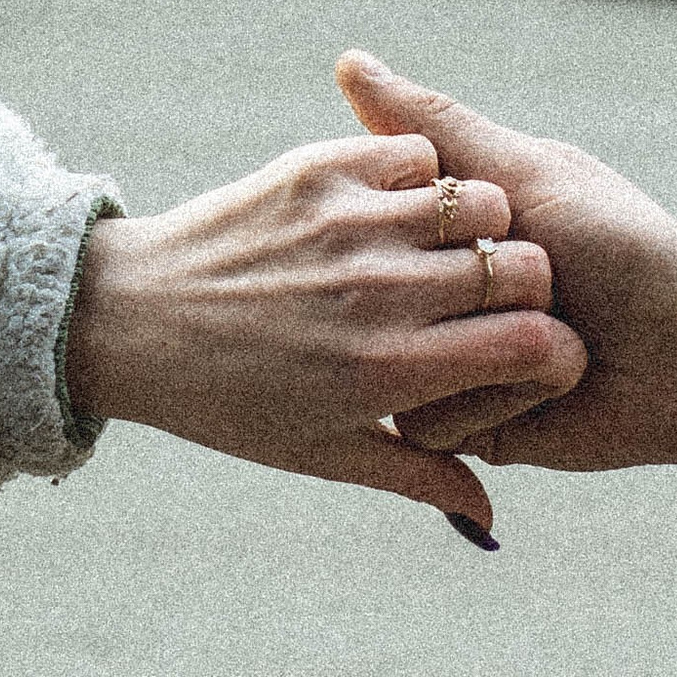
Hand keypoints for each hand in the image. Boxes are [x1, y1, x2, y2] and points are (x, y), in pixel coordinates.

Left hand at [63, 130, 587, 531]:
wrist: (125, 320)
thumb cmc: (225, 402)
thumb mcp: (320, 451)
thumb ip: (416, 477)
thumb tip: (488, 522)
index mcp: (388, 370)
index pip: (532, 343)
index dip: (551, 347)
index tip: (532, 349)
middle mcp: (378, 293)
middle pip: (523, 265)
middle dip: (527, 282)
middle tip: (494, 293)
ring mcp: (348, 225)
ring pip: (480, 199)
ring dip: (480, 223)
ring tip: (448, 246)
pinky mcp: (317, 171)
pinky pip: (417, 155)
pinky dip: (424, 177)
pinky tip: (398, 208)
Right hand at [334, 55, 676, 480]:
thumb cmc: (621, 245)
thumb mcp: (522, 174)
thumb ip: (433, 127)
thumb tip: (347, 63)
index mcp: (451, 237)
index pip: (377, 222)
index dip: (427, 220)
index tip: (501, 218)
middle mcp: (443, 301)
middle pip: (387, 295)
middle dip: (475, 287)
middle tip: (552, 283)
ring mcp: (451, 364)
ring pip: (402, 362)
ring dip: (493, 345)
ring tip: (561, 330)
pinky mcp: (469, 424)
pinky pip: (433, 418)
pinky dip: (503, 393)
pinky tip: (556, 385)